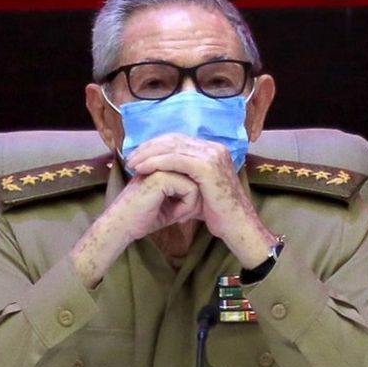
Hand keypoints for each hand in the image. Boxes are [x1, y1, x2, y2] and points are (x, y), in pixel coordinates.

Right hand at [70, 169, 200, 286]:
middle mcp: (164, 160)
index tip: (181, 212)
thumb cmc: (145, 217)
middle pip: (197, 176)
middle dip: (194, 200)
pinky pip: (191, 189)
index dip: (194, 196)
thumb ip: (188, 191)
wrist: (123, 226)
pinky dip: (186, 206)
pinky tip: (174, 215)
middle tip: (181, 216)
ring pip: (196, 182)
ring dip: (191, 204)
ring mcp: (162, 166)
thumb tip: (208, 190)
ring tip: (177, 215)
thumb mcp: (172, 202)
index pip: (194, 174)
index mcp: (165, 163)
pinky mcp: (161, 176)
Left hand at [126, 134, 275, 267]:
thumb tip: (165, 174)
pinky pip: (175, 160)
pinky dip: (156, 162)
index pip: (179, 139)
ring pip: (172, 147)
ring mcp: (213, 155)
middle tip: (130, 157)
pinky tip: (142, 169)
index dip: (156, 145)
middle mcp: (214, 148)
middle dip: (149, 147)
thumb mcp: (199, 189)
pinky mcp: (207, 167)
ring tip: (131, 163)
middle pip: (174, 139)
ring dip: (148, 154)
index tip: (138, 155)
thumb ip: (185, 176)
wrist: (237, 227)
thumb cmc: (219, 214)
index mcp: (213, 150)